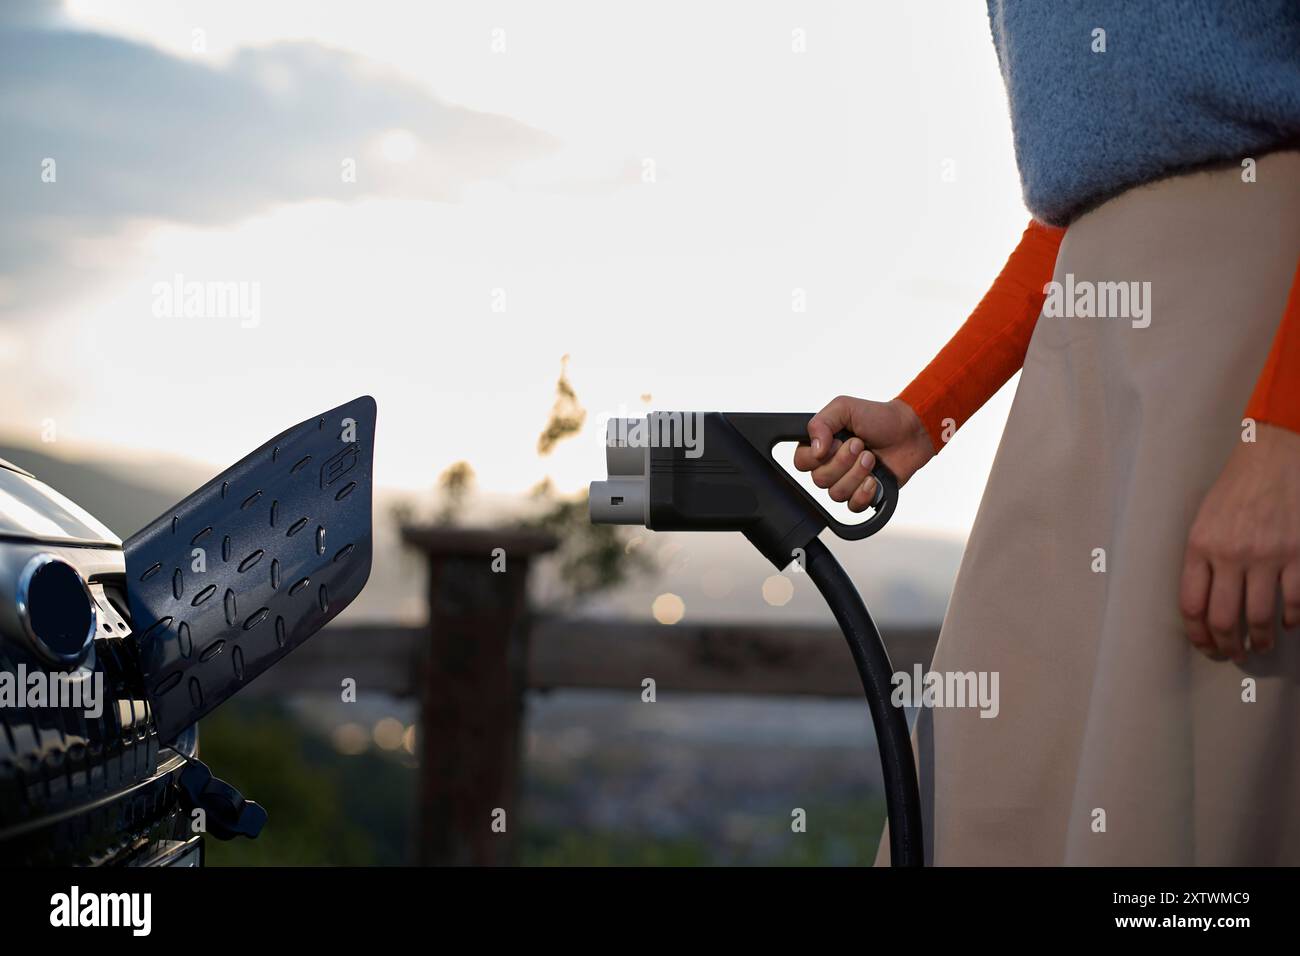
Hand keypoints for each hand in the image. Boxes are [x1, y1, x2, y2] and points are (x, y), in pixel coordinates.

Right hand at [794, 396, 934, 511]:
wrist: (910, 432)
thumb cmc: (878, 418)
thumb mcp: (844, 407)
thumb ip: (820, 422)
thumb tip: (815, 449)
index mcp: (821, 446)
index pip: (801, 462)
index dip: (819, 455)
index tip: (838, 440)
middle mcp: (830, 466)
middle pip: (819, 480)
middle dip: (843, 462)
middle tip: (861, 445)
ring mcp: (846, 482)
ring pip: (836, 494)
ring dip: (856, 474)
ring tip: (872, 458)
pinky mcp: (862, 495)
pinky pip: (852, 506)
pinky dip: (864, 493)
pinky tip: (874, 479)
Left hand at [1180, 424, 1299, 661]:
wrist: (1274, 457)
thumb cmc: (1235, 490)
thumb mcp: (1203, 521)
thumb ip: (1201, 560)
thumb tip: (1202, 606)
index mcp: (1200, 546)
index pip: (1191, 605)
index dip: (1198, 635)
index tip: (1206, 646)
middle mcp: (1231, 554)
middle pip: (1224, 619)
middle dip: (1228, 646)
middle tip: (1234, 655)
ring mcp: (1267, 556)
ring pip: (1260, 617)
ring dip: (1261, 640)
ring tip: (1261, 646)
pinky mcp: (1299, 554)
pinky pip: (1295, 601)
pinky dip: (1292, 619)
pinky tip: (1288, 623)